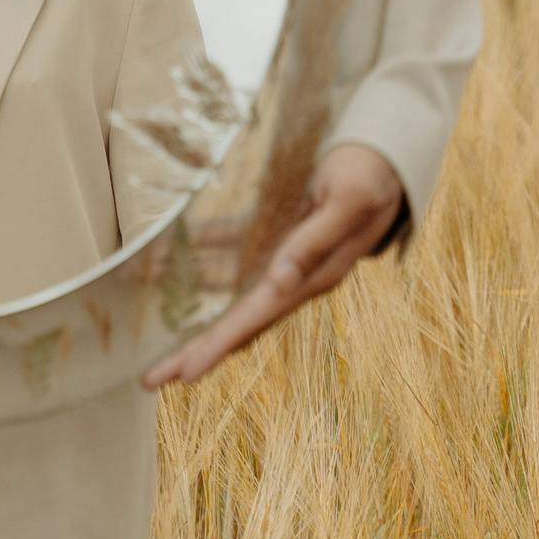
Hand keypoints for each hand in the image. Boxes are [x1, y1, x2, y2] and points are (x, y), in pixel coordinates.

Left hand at [143, 140, 407, 389]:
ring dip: (194, 319)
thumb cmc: (368, 177)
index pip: (258, 318)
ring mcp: (284, 261)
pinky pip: (231, 253)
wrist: (385, 159)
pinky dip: (202, 259)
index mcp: (314, 277)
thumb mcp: (348, 203)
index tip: (187, 372)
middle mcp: (295, 279)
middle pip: (239, 322)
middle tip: (153, 379)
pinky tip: (166, 266)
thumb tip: (279, 282)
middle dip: (197, 350)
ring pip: (231, 296)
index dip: (221, 344)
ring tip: (157, 347)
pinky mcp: (277, 236)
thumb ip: (316, 242)